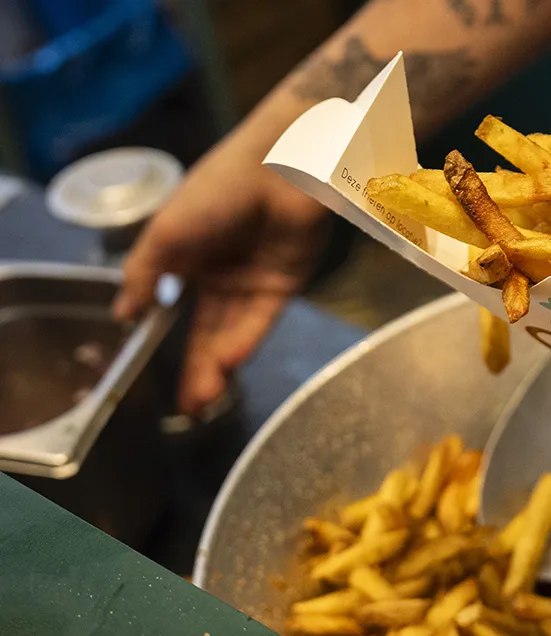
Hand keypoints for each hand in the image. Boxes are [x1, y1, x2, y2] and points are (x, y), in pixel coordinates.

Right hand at [114, 128, 327, 415]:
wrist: (278, 167)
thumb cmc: (217, 190)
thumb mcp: (167, 230)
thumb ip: (144, 272)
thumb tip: (123, 313)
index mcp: (186, 261)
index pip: (172, 314)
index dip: (164, 347)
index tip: (154, 380)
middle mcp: (218, 277)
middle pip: (206, 333)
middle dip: (197, 371)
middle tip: (189, 409)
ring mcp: (252, 282)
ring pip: (233, 333)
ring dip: (220, 364)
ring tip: (206, 396)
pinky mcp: (284, 284)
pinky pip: (261, 320)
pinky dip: (245, 340)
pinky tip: (230, 361)